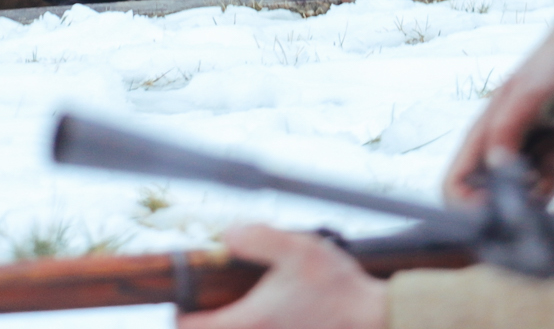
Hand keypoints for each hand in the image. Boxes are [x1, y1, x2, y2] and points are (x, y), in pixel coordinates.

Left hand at [178, 226, 386, 328]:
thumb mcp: (297, 249)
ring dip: (229, 323)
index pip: (190, 328)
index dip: (180, 312)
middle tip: (209, 299)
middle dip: (204, 320)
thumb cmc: (337, 287)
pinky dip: (254, 325)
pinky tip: (271, 310)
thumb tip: (226, 234)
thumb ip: (258, 238)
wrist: (373, 319)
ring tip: (240, 302)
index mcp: (248, 321)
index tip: (183, 297)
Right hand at [444, 10, 553, 205]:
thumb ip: (506, 132)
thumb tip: (495, 170)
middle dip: (518, 200)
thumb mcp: (527, 98)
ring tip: (553, 151)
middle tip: (540, 182)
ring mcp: (516, 157)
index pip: (453, 189)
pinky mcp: (538, 159)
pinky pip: (546, 188)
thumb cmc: (549, 70)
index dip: (469, 209)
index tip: (503, 211)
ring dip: (544, 184)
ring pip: (523, 198)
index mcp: (479, 139)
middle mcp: (492, 152)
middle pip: (490, 201)